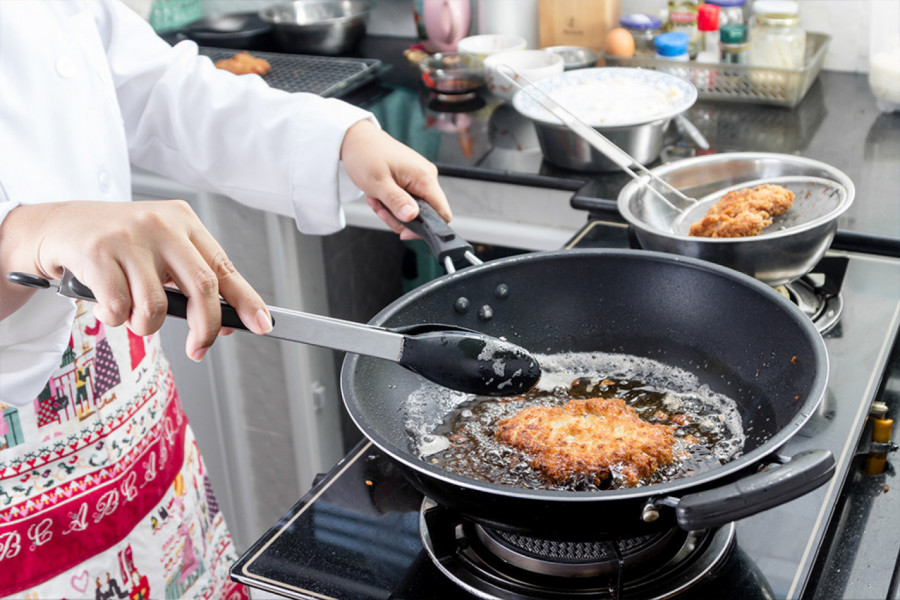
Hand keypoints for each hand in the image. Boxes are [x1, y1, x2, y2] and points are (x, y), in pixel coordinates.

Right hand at [0, 200, 270, 360]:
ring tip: (131, 317)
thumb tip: (225, 322)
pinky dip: (114, 320)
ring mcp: (128, 236)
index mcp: (184, 222)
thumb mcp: (160, 251)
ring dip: (146, 326)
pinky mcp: (96, 251)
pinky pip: (119, 308)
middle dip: (204, 328)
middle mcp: (161, 225)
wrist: (54, 227)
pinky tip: (105, 307)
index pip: (225, 267)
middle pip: (202, 286)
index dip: (247, 300)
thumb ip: (190, 280)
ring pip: (156, 306)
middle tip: (200, 349)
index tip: (263, 325)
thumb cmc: (115, 245)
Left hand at [340, 120, 451, 238]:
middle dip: (401, 219)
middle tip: (381, 210)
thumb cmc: (366, 155)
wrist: (356, 139)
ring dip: (393, 211)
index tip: (404, 231)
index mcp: (424, 177)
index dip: (426, 228)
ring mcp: (420, 178)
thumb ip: (397, 201)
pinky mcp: (411, 179)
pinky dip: (392, 203)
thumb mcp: (378, 183)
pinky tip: (379, 195)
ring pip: (414, 210)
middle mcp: (427, 177)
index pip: (442, 213)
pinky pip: (408, 200)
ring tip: (376, 199)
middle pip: (426, 214)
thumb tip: (412, 217)